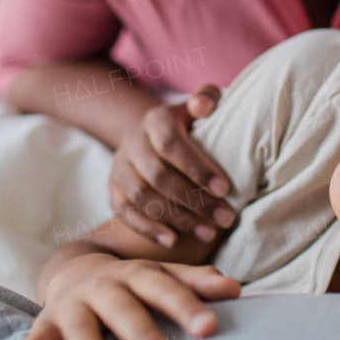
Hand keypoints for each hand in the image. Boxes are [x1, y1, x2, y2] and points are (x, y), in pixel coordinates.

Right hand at [13, 254, 239, 339]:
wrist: (76, 270)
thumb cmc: (134, 285)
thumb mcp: (162, 277)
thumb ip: (195, 283)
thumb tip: (235, 289)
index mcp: (136, 275)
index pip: (163, 286)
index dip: (186, 305)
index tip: (210, 328)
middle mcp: (101, 287)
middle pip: (122, 306)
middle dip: (142, 332)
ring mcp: (69, 306)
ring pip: (78, 329)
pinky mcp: (42, 328)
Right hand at [109, 84, 235, 247]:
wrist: (149, 136)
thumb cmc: (187, 125)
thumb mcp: (198, 106)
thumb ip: (207, 98)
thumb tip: (204, 106)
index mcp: (156, 120)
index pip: (171, 144)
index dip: (197, 168)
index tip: (226, 189)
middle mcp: (133, 143)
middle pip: (159, 175)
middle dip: (194, 200)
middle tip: (225, 218)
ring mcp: (120, 168)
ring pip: (143, 197)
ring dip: (177, 218)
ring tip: (209, 234)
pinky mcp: (113, 190)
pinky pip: (125, 213)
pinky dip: (148, 229)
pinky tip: (174, 241)